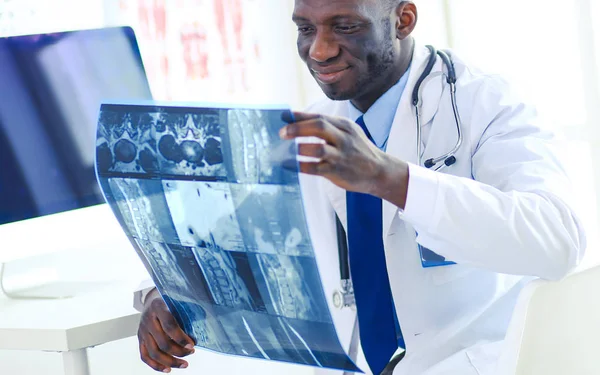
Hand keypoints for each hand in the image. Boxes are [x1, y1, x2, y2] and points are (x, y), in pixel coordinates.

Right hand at [138, 289, 195, 372]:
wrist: (151, 299)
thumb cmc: (169, 301)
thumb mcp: (178, 301)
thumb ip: (187, 313)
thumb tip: (200, 331)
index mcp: (158, 307)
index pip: (169, 325)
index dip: (181, 338)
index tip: (192, 345)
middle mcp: (148, 320)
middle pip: (162, 342)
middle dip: (179, 351)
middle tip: (192, 352)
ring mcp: (142, 330)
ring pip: (154, 352)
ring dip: (170, 361)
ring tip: (184, 364)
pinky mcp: (140, 339)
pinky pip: (145, 356)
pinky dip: (156, 365)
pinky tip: (168, 369)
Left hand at [280, 112, 408, 206]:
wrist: (380, 172)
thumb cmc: (357, 150)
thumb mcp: (348, 133)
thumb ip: (328, 127)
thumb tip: (297, 122)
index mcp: (344, 126)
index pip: (319, 116)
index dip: (299, 116)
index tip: (283, 116)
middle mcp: (343, 138)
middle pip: (319, 127)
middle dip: (298, 128)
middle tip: (282, 133)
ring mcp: (341, 156)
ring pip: (318, 148)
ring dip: (299, 148)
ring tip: (284, 151)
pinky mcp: (337, 171)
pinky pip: (315, 168)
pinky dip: (300, 166)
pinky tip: (289, 165)